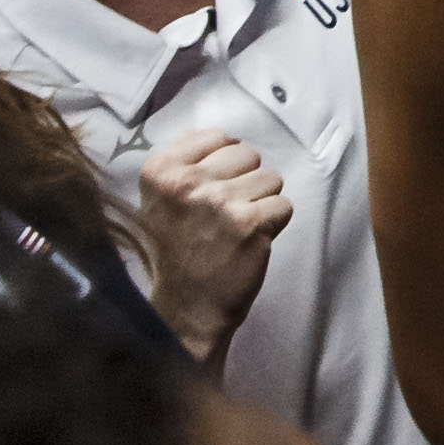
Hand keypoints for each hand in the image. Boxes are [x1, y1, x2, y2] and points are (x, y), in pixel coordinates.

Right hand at [135, 129, 290, 364]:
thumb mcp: (159, 201)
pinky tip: (250, 242)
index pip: (218, 138)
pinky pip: (283, 205)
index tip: (211, 191)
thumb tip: (202, 134)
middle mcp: (187, 183)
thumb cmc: (175, 253)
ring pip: (271, 178)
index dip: (224, 166)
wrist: (184, 309)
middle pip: (248, 155)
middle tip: (225, 215)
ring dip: (262, 203)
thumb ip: (180, 164)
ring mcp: (219, 203)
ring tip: (236, 229)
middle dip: (245, 182)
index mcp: (160, 171)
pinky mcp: (249, 225)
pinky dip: (273, 224)